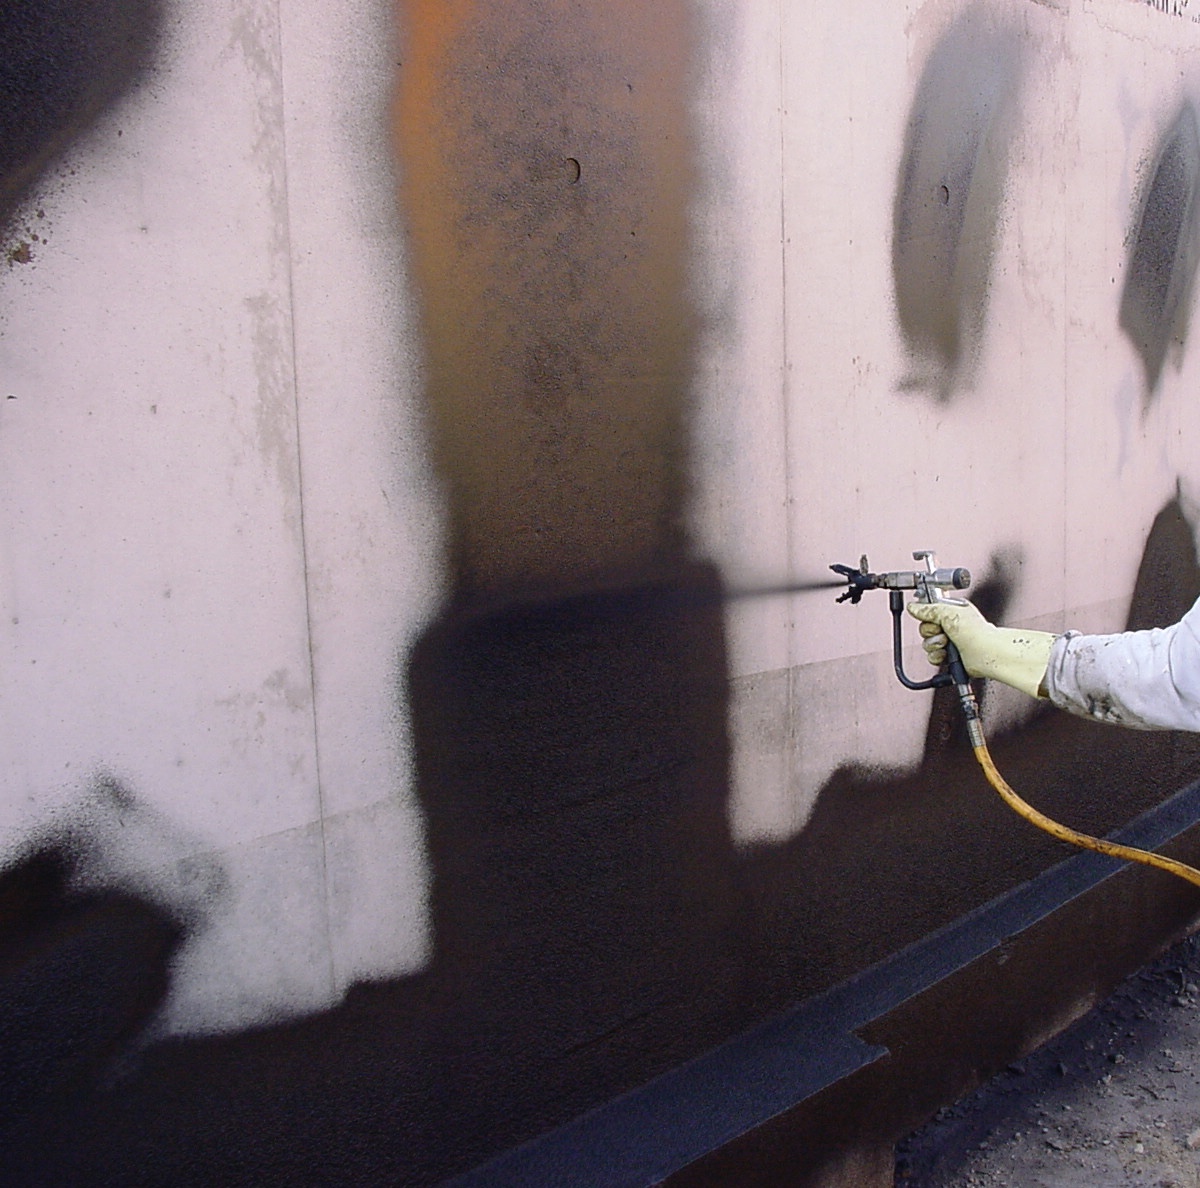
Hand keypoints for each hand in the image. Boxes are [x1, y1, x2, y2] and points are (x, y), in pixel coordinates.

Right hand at [906, 600, 1055, 698]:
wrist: (987, 653)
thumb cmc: (978, 632)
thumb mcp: (949, 612)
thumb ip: (928, 609)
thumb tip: (913, 606)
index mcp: (952, 612)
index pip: (928, 611)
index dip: (927, 615)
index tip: (930, 618)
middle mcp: (951, 626)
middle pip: (925, 628)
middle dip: (930, 632)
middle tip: (942, 631)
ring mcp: (950, 642)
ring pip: (927, 643)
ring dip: (934, 645)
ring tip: (947, 644)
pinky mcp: (950, 657)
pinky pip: (932, 657)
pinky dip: (937, 657)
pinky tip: (946, 654)